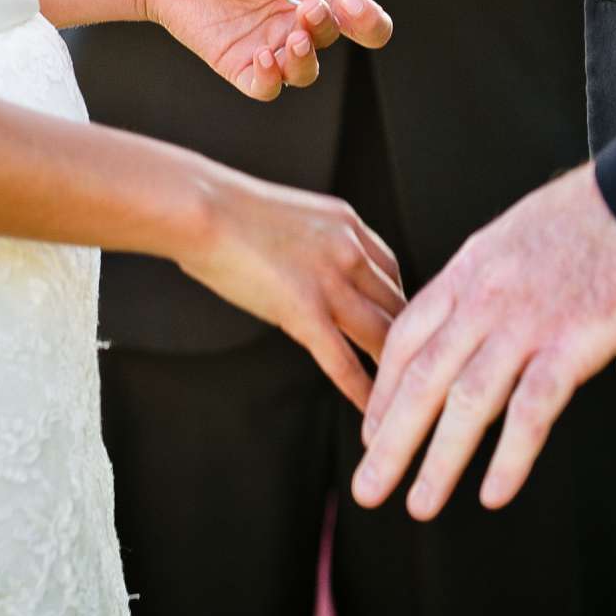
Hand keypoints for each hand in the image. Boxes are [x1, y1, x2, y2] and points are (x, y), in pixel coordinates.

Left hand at [142, 0, 393, 100]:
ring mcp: (268, 43)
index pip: (357, 14)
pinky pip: (265, 86)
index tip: (352, 6)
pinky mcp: (238, 63)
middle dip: (327, 28)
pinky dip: (270, 79)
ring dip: (305, 60)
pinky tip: (262, 57)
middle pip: (332, 38)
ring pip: (304, 70)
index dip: (367, 18)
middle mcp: (294, 18)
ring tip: (292, 40)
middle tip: (309, 12)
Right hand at [178, 163, 406, 409]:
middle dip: (411, 339)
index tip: (399, 323)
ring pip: (381, 333)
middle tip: (414, 366)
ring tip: (406, 396)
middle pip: (398, 303)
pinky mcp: (304, 311)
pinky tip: (371, 408)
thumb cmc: (226, 209)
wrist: (201, 208)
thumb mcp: (291, 215)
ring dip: (396, 367)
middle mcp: (350, 251)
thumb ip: (312, 241)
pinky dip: (362, 387)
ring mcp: (330, 282)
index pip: (390, 268)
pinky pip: (342, 359)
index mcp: (346, 223)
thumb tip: (309, 266)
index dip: (399, 300)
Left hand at [351, 163, 615, 518]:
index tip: (370, 433)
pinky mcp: (575, 341)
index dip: (383, 391)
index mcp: (468, 270)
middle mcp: (485, 298)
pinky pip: (532, 409)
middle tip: (367, 489)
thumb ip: (486, 281)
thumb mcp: (515, 238)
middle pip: (423, 378)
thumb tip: (470, 321)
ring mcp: (527, 321)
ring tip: (418, 505)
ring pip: (467, 401)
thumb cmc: (591, 218)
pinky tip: (492, 494)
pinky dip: (510, 456)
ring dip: (438, 460)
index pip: (406, 338)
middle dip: (389, 440)